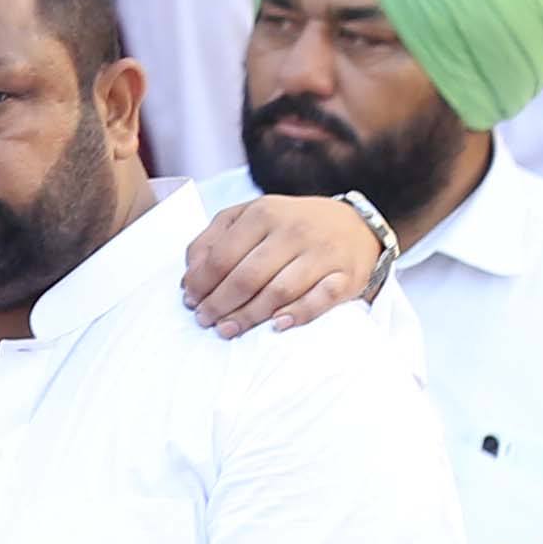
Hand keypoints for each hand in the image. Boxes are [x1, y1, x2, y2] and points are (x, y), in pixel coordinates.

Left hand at [179, 187, 387, 333]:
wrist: (354, 225)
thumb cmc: (288, 225)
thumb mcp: (247, 218)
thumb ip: (212, 241)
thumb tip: (188, 280)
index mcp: (264, 213)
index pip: (221, 257)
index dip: (201, 285)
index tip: (190, 302)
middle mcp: (294, 230)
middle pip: (246, 278)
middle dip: (219, 304)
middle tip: (204, 321)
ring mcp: (323, 253)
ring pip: (278, 291)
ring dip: (248, 316)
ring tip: (226, 330)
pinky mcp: (346, 275)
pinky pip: (320, 300)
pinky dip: (298, 314)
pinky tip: (276, 325)